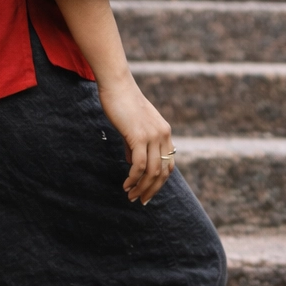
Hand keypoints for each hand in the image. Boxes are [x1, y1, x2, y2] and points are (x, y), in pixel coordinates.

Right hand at [97, 71, 174, 204]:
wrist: (117, 85)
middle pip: (163, 172)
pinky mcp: (139, 136)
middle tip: (140, 201)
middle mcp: (163, 135)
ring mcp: (152, 136)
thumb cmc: (122, 102)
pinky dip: (133, 178)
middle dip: (152, 189)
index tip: (148, 192)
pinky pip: (138, 165)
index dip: (160, 181)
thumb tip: (133, 164)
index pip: (169, 164)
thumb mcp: (134, 126)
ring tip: (131, 196)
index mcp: (165, 132)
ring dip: (142, 187)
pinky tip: (126, 185)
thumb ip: (136, 144)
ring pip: (152, 172)